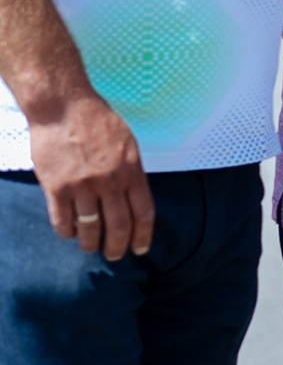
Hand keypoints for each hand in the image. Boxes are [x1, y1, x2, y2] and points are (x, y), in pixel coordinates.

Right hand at [28, 91, 151, 259]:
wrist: (64, 108)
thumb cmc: (98, 122)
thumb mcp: (128, 144)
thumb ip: (132, 171)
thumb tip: (136, 197)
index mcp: (131, 171)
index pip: (143, 212)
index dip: (143, 235)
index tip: (141, 249)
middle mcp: (109, 181)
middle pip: (118, 225)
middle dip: (118, 247)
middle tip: (115, 256)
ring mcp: (82, 186)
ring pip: (90, 227)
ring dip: (91, 244)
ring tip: (91, 248)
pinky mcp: (56, 187)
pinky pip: (62, 220)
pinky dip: (67, 231)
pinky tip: (70, 233)